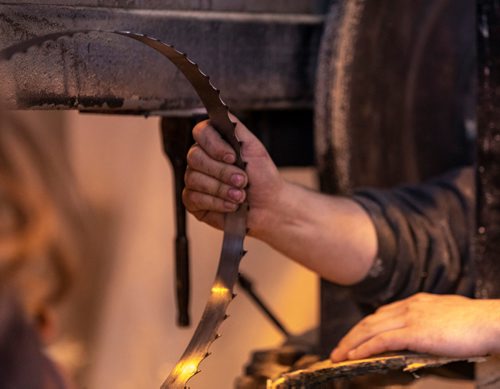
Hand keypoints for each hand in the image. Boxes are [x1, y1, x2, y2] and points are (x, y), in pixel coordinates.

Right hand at [183, 115, 282, 232]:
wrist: (269, 205)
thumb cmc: (262, 177)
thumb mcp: (253, 147)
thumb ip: (236, 128)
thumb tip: (221, 112)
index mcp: (213, 143)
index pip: (200, 132)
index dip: (215, 145)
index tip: (233, 157)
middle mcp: (200, 160)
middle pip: (195, 157)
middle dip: (222, 171)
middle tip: (243, 181)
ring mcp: (194, 181)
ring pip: (195, 179)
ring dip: (222, 189)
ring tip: (240, 196)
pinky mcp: (193, 202)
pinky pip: (195, 199)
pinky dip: (217, 203)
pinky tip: (231, 206)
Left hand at [331, 293, 499, 361]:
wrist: (488, 321)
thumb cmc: (474, 321)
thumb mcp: (447, 314)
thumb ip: (430, 319)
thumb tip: (424, 330)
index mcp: (416, 302)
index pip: (382, 314)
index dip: (365, 327)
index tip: (355, 337)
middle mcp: (408, 306)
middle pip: (370, 321)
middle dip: (351, 336)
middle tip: (338, 349)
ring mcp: (410, 318)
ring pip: (370, 329)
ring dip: (351, 343)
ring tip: (339, 355)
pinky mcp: (414, 332)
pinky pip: (382, 340)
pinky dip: (365, 348)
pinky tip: (354, 356)